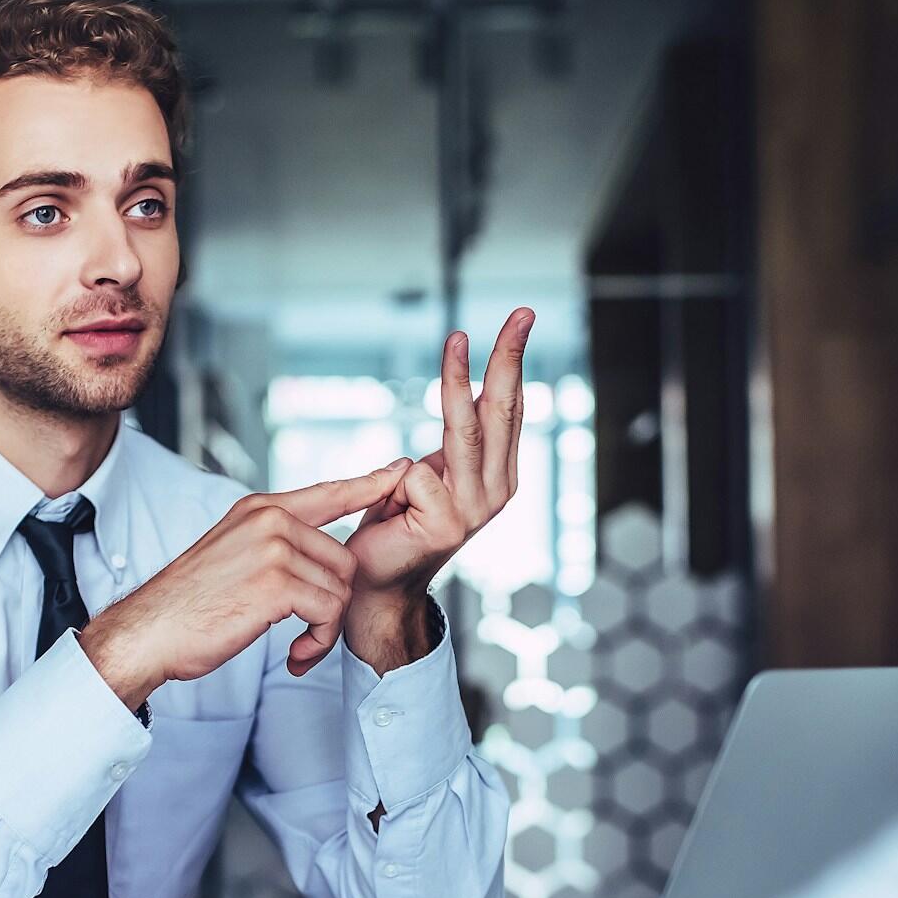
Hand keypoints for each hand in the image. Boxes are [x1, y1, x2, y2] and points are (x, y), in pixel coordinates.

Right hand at [79, 465, 408, 710]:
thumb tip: (313, 553)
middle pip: (343, 558)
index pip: (328, 492)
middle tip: (308, 634)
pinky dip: (318, 642)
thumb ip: (270, 542)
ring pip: (339, 589)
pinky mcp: (276, 583)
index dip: (368, 485)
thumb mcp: (230, 553)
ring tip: (298, 646)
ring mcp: (273, 548)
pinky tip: (295, 655)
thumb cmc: (188, 604)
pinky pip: (327, 612)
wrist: (150, 630)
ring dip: (324, 628)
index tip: (400, 472)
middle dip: (333, 602)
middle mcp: (270, 520)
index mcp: (259, 509)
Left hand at [343, 308, 535, 670]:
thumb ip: (448, 447)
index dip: (512, 361)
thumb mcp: (426, 476)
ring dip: (457, 378)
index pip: (508, 408)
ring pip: (463, 428)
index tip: (521, 317)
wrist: (373, 586)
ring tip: (456, 338)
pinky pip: (413, 472)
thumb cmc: (395, 526)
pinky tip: (389, 513)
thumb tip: (460, 397)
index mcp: (498, 475)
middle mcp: (496, 489)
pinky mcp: (447, 522)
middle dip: (510, 357)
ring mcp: (475, 508)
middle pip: (502, 409)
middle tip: (524, 312)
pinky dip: (391, 483)